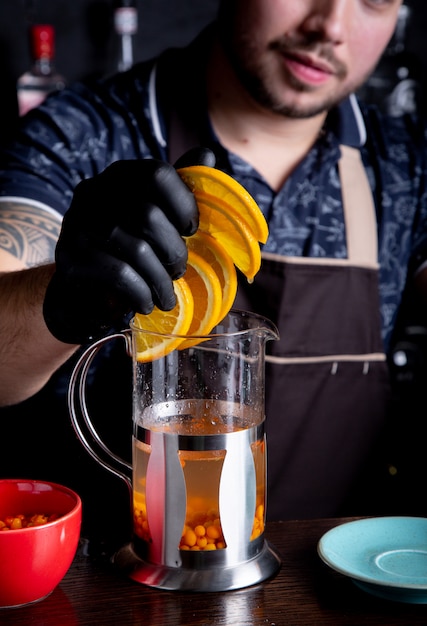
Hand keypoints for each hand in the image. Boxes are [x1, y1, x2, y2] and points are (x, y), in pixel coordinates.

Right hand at [43, 147, 215, 343]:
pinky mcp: (70, 257)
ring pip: (137, 249)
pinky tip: (146, 303)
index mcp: (118, 176)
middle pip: (149, 215)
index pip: (157, 174)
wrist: (82, 291)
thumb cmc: (128, 250)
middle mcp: (93, 192)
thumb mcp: (155, 217)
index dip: (183, 204)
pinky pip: (120, 274)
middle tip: (179, 271)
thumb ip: (178, 189)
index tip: (191, 230)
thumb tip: (207, 154)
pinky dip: (141, 293)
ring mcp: (77, 224)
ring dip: (160, 280)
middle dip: (174, 250)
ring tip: (166, 296)